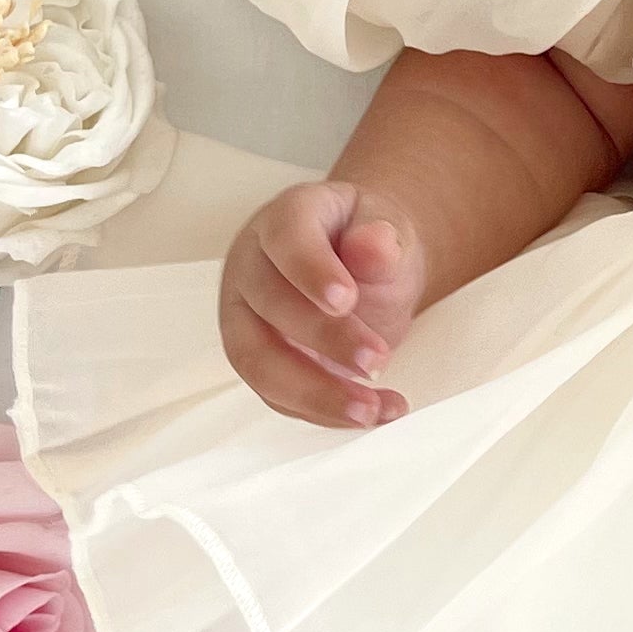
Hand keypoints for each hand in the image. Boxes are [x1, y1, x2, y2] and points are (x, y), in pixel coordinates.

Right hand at [220, 178, 429, 428]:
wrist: (363, 265)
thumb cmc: (366, 243)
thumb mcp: (386, 228)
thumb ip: (381, 240)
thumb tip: (375, 245)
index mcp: (285, 219)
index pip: (285, 237)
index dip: (310, 269)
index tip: (346, 300)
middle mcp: (252, 266)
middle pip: (269, 304)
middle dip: (324, 340)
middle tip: (376, 361)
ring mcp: (246, 315)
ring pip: (259, 361)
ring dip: (316, 393)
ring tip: (371, 409)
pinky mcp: (256, 358)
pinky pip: (277, 394)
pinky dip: (323, 411)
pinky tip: (370, 412)